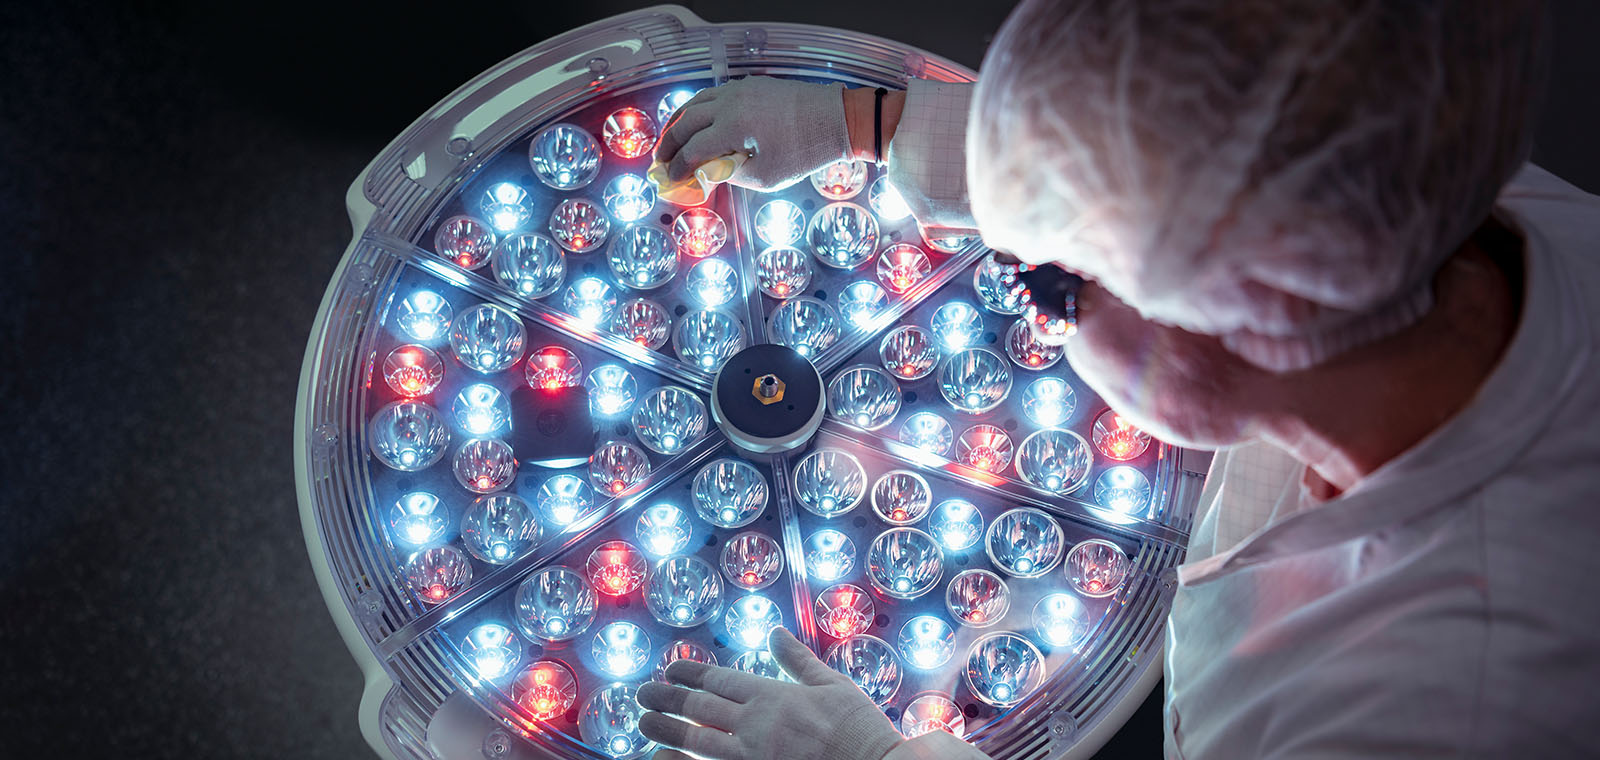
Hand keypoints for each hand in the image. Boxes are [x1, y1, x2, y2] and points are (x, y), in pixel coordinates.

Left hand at [637, 628, 904, 759]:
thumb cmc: (860, 729)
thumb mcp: (833, 685)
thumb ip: (797, 660)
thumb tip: (775, 632)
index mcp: (774, 695)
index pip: (720, 679)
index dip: (690, 672)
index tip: (670, 668)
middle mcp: (756, 724)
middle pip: (699, 707)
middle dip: (667, 699)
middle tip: (642, 694)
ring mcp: (751, 756)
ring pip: (695, 741)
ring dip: (666, 730)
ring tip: (643, 724)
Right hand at [654, 77, 850, 191]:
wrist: (837, 121)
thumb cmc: (806, 151)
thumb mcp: (767, 176)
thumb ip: (731, 174)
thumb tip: (709, 173)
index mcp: (734, 125)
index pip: (694, 148)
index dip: (679, 167)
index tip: (671, 180)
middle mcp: (731, 101)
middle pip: (686, 122)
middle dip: (669, 143)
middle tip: (659, 161)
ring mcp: (740, 89)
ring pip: (696, 103)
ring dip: (679, 123)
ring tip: (668, 141)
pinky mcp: (751, 85)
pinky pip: (713, 95)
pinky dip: (697, 109)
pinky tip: (694, 122)